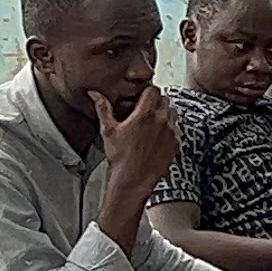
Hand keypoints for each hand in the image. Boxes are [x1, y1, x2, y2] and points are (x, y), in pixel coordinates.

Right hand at [90, 86, 180, 202]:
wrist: (133, 181)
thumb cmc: (120, 157)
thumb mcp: (108, 131)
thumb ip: (103, 108)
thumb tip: (94, 93)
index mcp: (145, 114)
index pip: (153, 90)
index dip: (147, 92)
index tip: (141, 98)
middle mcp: (161, 121)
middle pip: (165, 99)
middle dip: (155, 102)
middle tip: (145, 110)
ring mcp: (171, 132)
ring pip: (173, 112)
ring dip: (164, 114)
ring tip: (152, 123)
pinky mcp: (176, 143)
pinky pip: (177, 128)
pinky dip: (170, 129)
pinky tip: (158, 136)